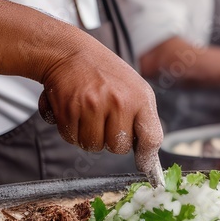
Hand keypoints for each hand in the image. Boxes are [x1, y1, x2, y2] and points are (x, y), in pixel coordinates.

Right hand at [37, 36, 162, 172]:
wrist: (70, 52)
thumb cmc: (106, 73)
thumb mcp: (135, 88)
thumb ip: (143, 120)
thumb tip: (147, 159)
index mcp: (140, 97)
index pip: (151, 138)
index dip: (147, 157)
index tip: (145, 168)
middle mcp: (119, 102)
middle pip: (117, 149)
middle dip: (110, 140)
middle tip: (104, 119)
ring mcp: (92, 106)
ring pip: (92, 146)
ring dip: (88, 136)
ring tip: (88, 113)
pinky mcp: (68, 110)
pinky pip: (71, 138)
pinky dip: (69, 130)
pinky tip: (73, 110)